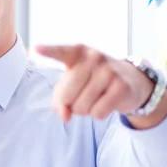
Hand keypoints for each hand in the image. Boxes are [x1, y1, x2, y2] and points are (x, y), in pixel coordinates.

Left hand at [35, 44, 155, 122]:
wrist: (131, 80)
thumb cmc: (93, 81)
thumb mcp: (73, 84)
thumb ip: (60, 100)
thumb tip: (64, 117)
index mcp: (77, 52)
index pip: (61, 52)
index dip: (49, 51)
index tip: (36, 49)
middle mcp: (93, 57)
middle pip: (67, 95)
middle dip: (71, 104)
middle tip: (83, 95)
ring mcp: (109, 70)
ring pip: (82, 107)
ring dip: (86, 110)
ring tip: (96, 97)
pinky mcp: (121, 86)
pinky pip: (98, 113)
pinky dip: (99, 114)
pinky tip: (106, 101)